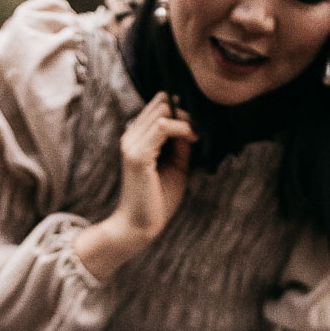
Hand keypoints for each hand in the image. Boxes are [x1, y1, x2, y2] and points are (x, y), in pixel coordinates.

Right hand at [74, 93, 195, 280]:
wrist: (139, 226)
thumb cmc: (158, 200)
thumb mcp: (176, 166)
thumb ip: (181, 146)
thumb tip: (192, 125)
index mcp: (136, 138)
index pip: (157, 107)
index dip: (179, 111)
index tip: (196, 129)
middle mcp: (130, 137)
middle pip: (161, 104)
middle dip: (184, 113)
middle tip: (199, 132)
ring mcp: (132, 144)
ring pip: (162, 111)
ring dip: (185, 120)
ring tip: (197, 137)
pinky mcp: (138, 155)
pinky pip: (163, 127)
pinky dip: (182, 129)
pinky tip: (194, 139)